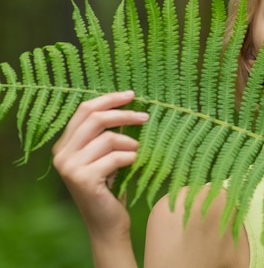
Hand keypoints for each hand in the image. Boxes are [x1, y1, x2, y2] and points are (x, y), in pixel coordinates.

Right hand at [52, 90, 148, 242]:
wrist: (107, 224)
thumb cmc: (111, 187)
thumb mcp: (107, 155)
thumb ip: (108, 133)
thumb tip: (130, 104)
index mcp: (64, 145)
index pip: (85, 110)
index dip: (109, 99)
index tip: (132, 95)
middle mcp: (62, 154)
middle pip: (95, 118)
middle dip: (124, 114)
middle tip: (146, 117)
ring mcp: (69, 167)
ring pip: (108, 138)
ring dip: (130, 143)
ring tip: (137, 153)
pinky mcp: (83, 179)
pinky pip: (115, 157)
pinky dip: (130, 158)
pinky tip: (134, 164)